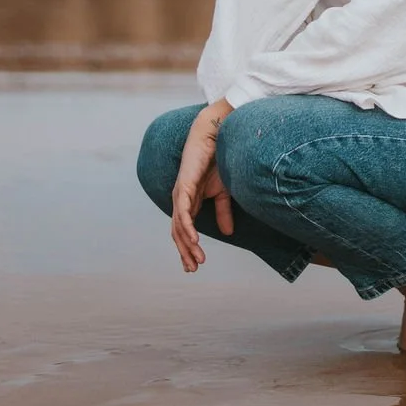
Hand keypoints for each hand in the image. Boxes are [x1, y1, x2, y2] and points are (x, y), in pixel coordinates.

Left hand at [171, 104, 234, 272]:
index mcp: (189, 202)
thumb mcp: (223, 193)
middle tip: (193, 269)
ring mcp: (180, 194)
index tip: (194, 265)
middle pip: (178, 233)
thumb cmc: (218, 161)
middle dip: (185, 252)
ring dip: (187, 244)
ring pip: (178, 226)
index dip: (188, 249)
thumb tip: (227, 234)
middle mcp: (181, 200)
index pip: (184, 231)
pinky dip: (187, 228)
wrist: (215, 137)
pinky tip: (194, 240)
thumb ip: (223, 211)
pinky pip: (183, 212)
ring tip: (197, 259)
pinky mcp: (183, 187)